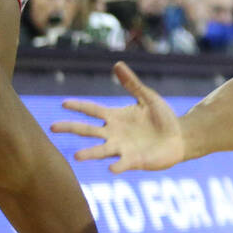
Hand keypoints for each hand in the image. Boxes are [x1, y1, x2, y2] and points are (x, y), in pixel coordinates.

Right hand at [52, 61, 184, 172]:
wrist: (179, 136)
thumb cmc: (162, 117)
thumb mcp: (147, 97)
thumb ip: (132, 83)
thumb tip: (117, 64)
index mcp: (115, 117)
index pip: (92, 110)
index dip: (79, 106)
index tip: (64, 104)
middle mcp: (114, 133)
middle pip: (88, 130)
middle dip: (70, 128)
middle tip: (52, 128)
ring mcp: (122, 148)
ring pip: (101, 150)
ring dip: (90, 153)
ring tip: (77, 156)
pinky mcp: (134, 160)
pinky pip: (123, 163)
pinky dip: (117, 165)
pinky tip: (112, 167)